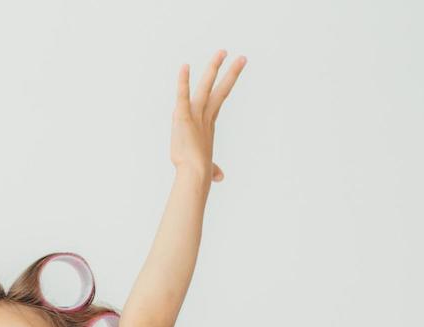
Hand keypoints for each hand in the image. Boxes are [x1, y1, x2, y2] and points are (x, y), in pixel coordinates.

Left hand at [171, 50, 245, 182]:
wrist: (194, 175)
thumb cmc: (198, 172)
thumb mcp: (207, 166)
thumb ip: (212, 168)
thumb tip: (218, 177)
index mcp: (208, 123)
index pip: (220, 98)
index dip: (227, 83)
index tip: (236, 70)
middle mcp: (205, 116)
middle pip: (220, 90)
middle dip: (230, 72)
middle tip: (241, 57)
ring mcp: (195, 116)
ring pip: (206, 87)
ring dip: (213, 69)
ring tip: (222, 52)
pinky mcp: (183, 117)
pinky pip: (182, 96)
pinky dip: (183, 81)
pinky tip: (184, 67)